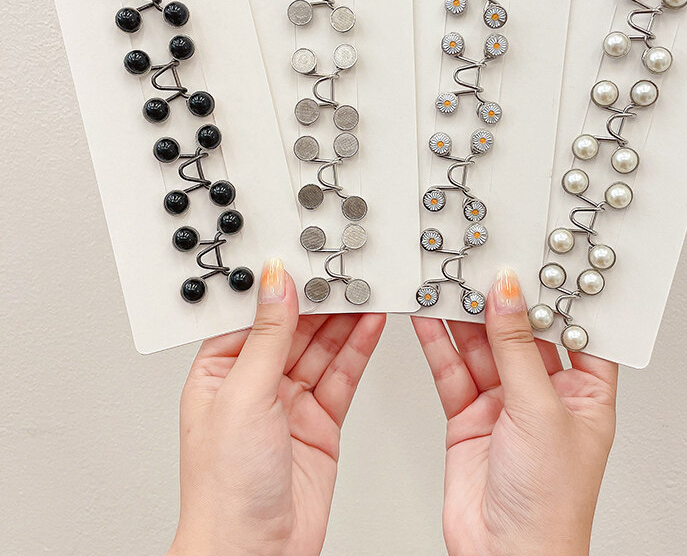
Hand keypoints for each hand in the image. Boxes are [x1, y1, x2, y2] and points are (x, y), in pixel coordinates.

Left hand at [168, 258, 385, 555]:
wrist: (256, 554)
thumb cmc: (224, 489)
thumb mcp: (243, 395)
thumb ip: (268, 335)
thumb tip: (275, 281)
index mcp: (219, 370)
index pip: (254, 313)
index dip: (280, 284)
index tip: (304, 256)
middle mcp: (255, 383)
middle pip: (294, 326)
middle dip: (321, 298)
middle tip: (347, 269)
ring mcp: (290, 401)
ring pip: (323, 346)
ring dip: (345, 318)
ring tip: (367, 288)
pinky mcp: (321, 419)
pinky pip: (343, 373)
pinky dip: (359, 347)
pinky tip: (371, 323)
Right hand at [413, 269, 617, 555]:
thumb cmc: (551, 506)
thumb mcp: (540, 411)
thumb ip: (517, 348)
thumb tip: (507, 294)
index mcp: (584, 392)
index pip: (573, 329)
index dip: (554, 294)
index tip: (535, 256)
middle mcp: (544, 394)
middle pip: (519, 332)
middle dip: (499, 300)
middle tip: (479, 262)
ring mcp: (504, 403)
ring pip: (481, 346)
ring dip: (462, 316)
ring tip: (446, 280)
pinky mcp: (469, 414)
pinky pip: (452, 369)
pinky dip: (437, 342)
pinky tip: (427, 316)